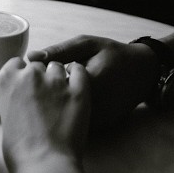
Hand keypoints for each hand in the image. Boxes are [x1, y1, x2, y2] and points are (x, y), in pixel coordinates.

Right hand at [0, 58, 88, 172]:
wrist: (43, 164)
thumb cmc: (21, 150)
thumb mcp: (6, 117)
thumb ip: (14, 99)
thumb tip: (23, 99)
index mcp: (7, 80)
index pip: (16, 63)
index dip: (23, 74)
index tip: (26, 84)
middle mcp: (30, 75)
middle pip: (37, 66)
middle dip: (41, 78)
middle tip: (44, 98)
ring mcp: (55, 81)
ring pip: (58, 68)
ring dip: (59, 78)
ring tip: (61, 97)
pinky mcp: (78, 90)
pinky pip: (80, 71)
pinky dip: (78, 76)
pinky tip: (77, 85)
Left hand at [27, 35, 156, 128]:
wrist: (143, 74)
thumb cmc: (112, 54)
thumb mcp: (87, 45)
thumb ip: (60, 51)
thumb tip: (30, 56)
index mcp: (88, 81)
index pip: (50, 86)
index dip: (39, 81)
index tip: (38, 73)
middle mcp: (94, 104)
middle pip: (56, 105)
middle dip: (45, 97)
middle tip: (44, 86)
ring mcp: (98, 119)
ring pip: (64, 118)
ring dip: (55, 108)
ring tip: (53, 95)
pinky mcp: (100, 127)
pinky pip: (74, 125)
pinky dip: (66, 116)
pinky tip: (65, 104)